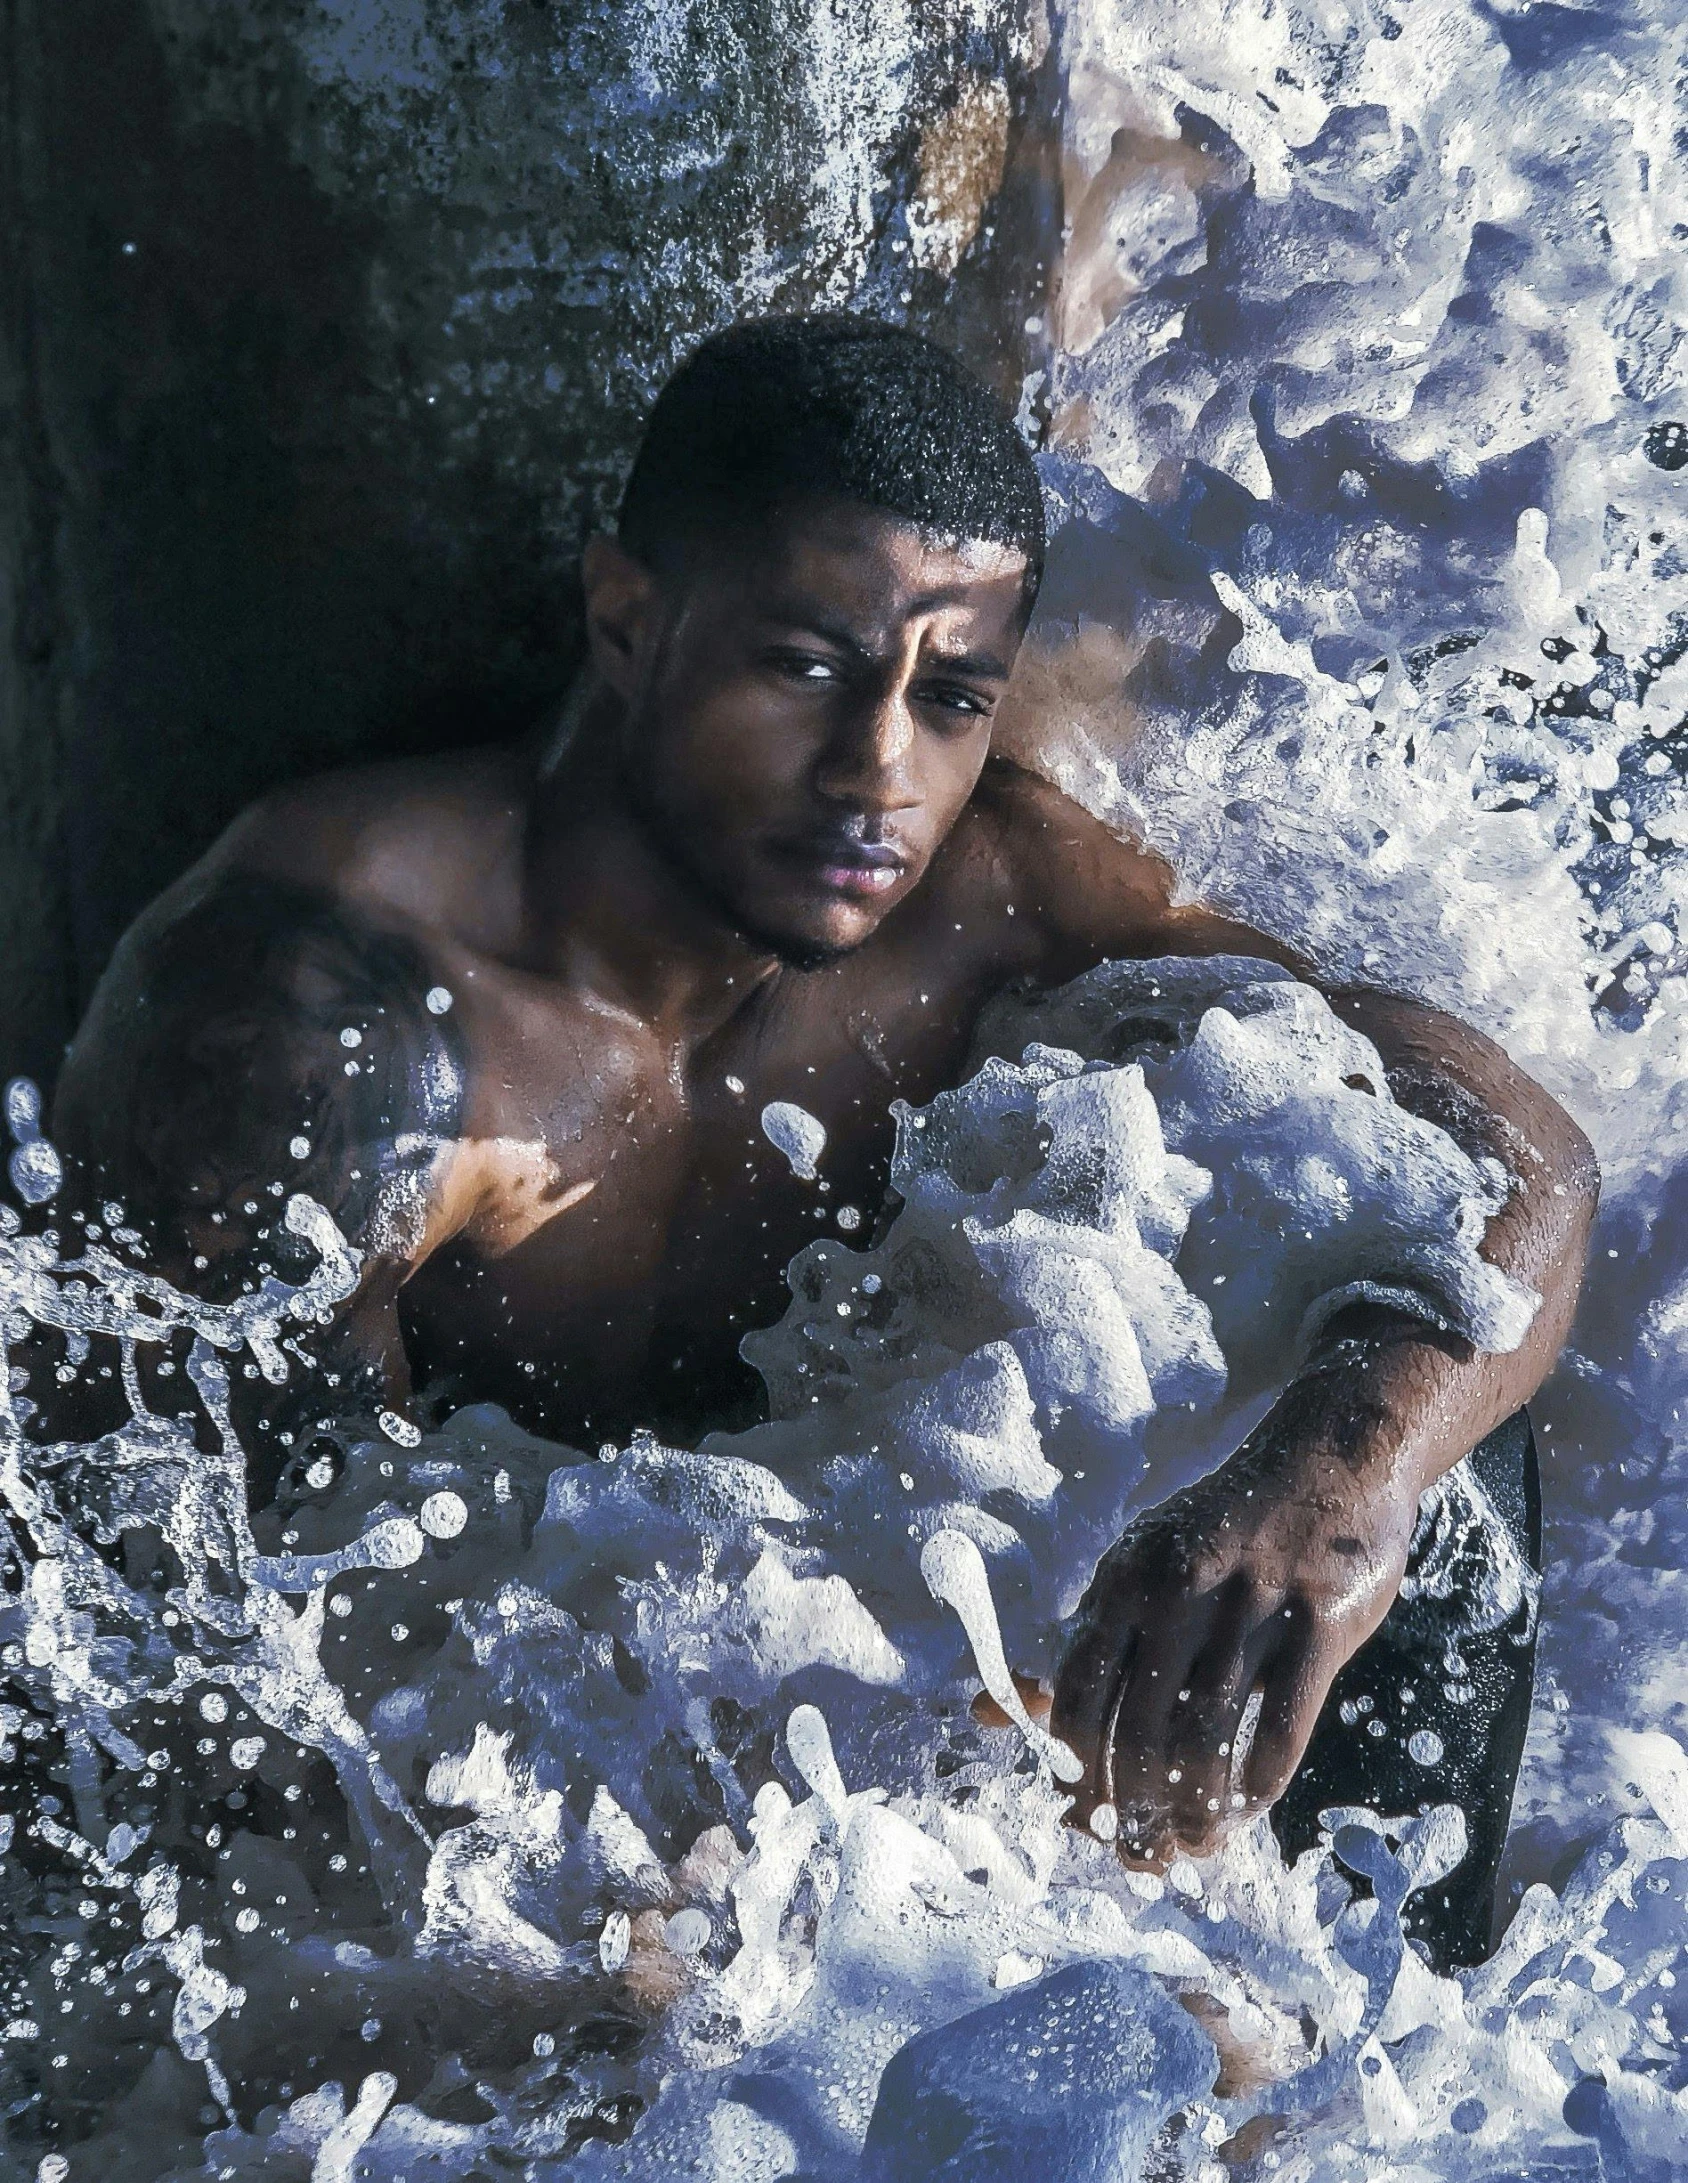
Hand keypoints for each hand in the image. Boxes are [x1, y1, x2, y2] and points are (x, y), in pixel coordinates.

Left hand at [1049, 1443, 1420, 1864]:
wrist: (1327, 1461)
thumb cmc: (1220, 1532)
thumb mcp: (1141, 1566)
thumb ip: (1085, 1641)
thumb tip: (988, 1712)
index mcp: (1126, 1580)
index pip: (1079, 1698)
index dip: (1074, 1772)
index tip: (1080, 1818)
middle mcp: (1180, 1593)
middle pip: (1139, 1735)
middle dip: (1130, 1812)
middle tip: (1137, 1858)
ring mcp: (1253, 1608)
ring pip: (1207, 1744)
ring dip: (1194, 1815)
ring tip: (1191, 1849)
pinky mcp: (1320, 1623)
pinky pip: (1279, 1730)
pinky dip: (1255, 1789)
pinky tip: (1244, 1813)